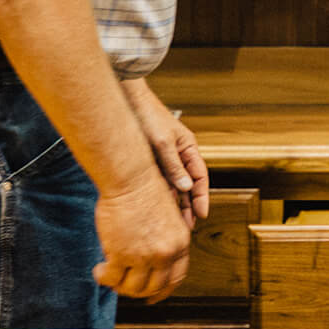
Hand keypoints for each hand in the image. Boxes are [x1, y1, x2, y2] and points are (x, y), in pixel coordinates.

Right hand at [92, 170, 191, 302]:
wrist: (131, 177)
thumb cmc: (145, 190)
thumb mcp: (166, 218)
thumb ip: (163, 241)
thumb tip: (149, 264)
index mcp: (180, 242)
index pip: (176, 278)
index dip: (163, 290)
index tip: (154, 295)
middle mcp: (166, 252)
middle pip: (153, 287)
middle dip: (138, 290)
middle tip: (125, 285)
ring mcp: (145, 255)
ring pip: (132, 288)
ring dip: (119, 286)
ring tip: (109, 275)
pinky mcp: (122, 255)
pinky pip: (111, 278)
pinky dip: (103, 277)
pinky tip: (99, 270)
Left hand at [122, 78, 209, 227]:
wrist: (126, 101)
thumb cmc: (147, 116)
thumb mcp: (162, 142)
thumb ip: (173, 165)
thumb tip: (186, 187)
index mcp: (188, 147)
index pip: (200, 177)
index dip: (202, 197)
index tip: (201, 214)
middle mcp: (178, 155)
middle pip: (188, 185)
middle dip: (189, 206)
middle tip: (187, 227)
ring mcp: (164, 158)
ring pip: (173, 185)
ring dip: (174, 203)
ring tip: (172, 223)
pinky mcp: (150, 161)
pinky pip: (158, 182)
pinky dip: (160, 195)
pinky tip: (156, 209)